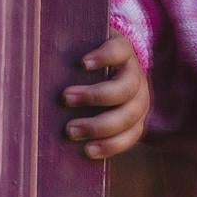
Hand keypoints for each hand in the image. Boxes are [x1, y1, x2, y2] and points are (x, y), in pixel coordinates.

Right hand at [61, 33, 148, 159]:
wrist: (94, 48)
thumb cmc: (85, 88)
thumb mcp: (88, 111)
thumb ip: (81, 125)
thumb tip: (58, 145)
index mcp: (133, 114)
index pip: (130, 134)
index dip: (112, 145)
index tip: (87, 151)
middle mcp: (138, 93)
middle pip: (128, 114)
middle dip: (99, 125)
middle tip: (71, 130)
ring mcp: (132, 68)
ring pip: (126, 88)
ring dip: (95, 96)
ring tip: (66, 97)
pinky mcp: (123, 45)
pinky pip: (119, 52)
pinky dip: (103, 58)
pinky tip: (82, 64)